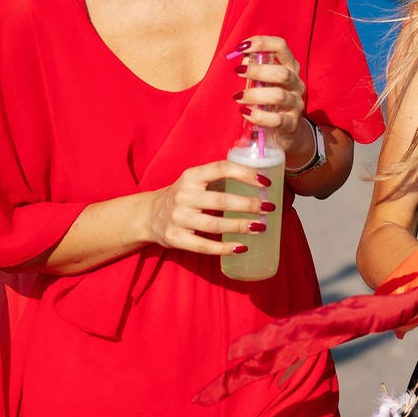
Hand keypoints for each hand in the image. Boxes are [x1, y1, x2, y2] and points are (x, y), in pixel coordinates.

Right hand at [137, 160, 272, 255]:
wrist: (148, 215)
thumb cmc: (183, 196)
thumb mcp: (195, 181)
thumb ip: (219, 179)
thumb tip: (260, 182)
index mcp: (192, 176)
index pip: (222, 168)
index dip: (245, 174)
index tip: (265, 183)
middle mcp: (184, 195)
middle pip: (221, 201)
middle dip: (248, 205)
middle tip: (268, 208)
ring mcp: (178, 218)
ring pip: (215, 225)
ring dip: (240, 226)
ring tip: (260, 227)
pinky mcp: (175, 238)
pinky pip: (204, 246)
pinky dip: (224, 248)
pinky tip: (241, 247)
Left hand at [229, 36, 308, 153]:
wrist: (287, 129)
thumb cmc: (270, 100)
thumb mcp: (264, 82)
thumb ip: (254, 70)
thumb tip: (243, 61)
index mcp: (290, 67)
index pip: (281, 47)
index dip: (262, 43)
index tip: (242, 47)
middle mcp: (296, 84)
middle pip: (282, 73)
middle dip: (258, 71)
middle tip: (238, 72)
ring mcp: (296, 104)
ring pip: (279, 96)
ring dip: (255, 94)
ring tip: (238, 97)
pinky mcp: (291, 124)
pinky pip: (276, 120)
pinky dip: (258, 116)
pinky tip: (245, 112)